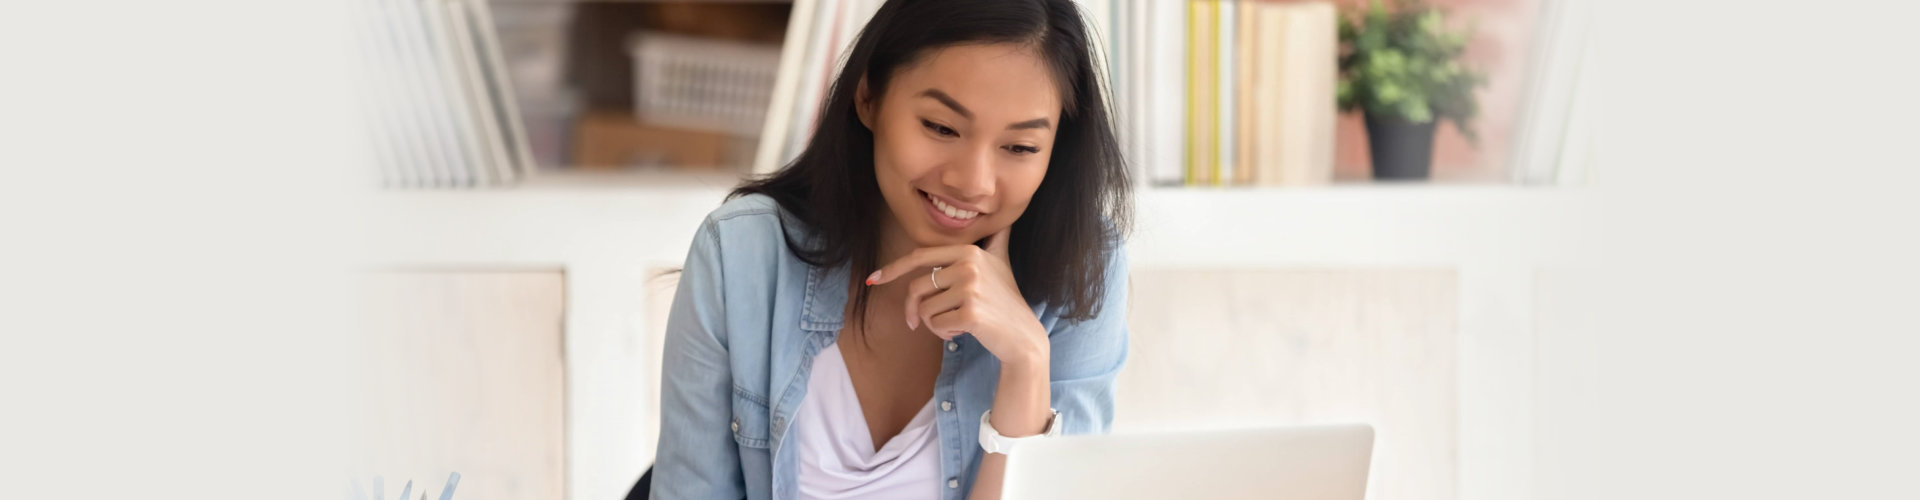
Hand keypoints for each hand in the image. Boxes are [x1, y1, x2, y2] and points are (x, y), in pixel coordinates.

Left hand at [865, 227, 1048, 366]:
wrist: (1023, 336)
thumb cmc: (1006, 300)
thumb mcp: (1001, 263)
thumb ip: (995, 240)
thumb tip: (1004, 219)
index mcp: (969, 251)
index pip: (920, 256)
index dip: (893, 268)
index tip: (874, 279)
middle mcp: (969, 265)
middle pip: (917, 287)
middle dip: (913, 309)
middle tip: (916, 322)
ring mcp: (971, 289)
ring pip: (924, 309)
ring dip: (933, 324)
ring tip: (956, 323)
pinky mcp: (970, 313)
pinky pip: (935, 325)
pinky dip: (943, 333)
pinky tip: (964, 331)